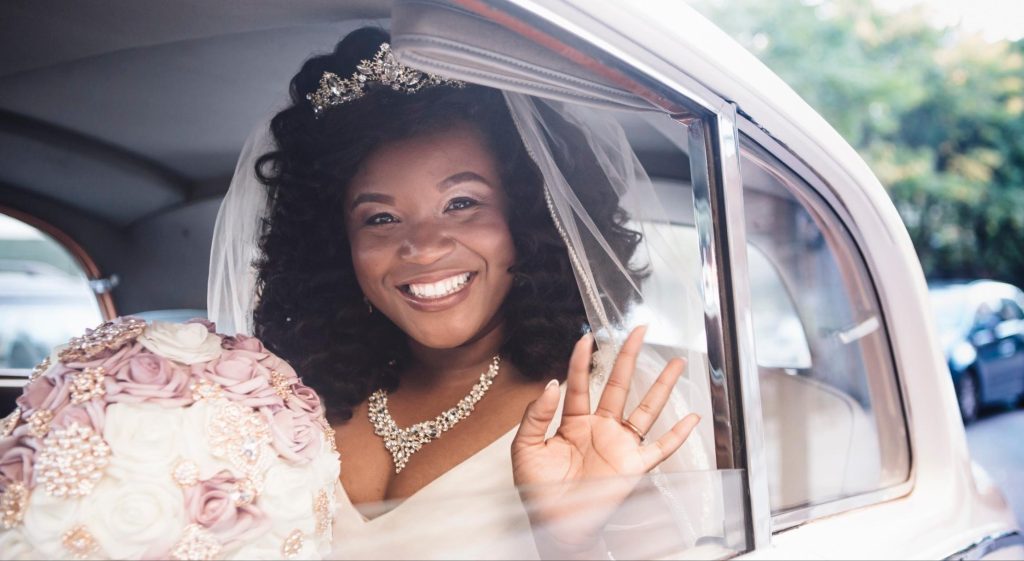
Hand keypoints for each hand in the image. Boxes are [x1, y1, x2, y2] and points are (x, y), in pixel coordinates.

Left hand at [510, 326, 699, 556]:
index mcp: (573, 423)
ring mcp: (619, 446)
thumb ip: (536, 416)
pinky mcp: (633, 467)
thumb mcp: (525, 449)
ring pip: (644, 409)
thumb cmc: (538, 492)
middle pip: (618, 385)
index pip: (580, 384)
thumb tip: (552, 383)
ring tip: (674, 362)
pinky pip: (660, 448)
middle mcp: (600, 429)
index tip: (586, 336)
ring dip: (660, 386)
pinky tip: (692, 418)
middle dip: (628, 357)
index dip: (582, 360)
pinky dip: (678, 435)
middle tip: (639, 330)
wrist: (554, 527)